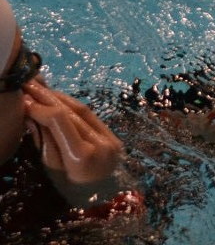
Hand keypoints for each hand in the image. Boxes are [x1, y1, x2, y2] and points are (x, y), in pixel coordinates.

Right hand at [23, 78, 124, 198]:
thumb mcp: (53, 170)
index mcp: (81, 158)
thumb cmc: (71, 192)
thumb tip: (31, 113)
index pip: (60, 121)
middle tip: (31, 85)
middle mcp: (100, 145)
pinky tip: (61, 101)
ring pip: (83, 111)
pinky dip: (74, 108)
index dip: (40, 107)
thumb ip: (45, 140)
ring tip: (43, 89)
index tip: (24, 100)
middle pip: (72, 112)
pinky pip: (92, 117)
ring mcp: (111, 139)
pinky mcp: (115, 137)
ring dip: (61, 98)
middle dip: (49, 97)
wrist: (102, 203)